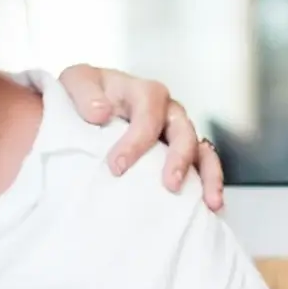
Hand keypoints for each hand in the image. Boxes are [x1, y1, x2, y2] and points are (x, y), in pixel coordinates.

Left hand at [59, 66, 225, 210]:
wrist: (86, 105)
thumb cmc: (87, 94)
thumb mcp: (77, 81)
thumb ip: (85, 94)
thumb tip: (101, 112)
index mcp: (143, 92)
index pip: (149, 112)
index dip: (137, 139)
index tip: (117, 166)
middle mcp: (166, 111)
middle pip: (183, 130)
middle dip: (179, 158)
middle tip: (170, 185)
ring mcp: (176, 133)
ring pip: (201, 150)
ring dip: (208, 175)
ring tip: (209, 202)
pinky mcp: (179, 154)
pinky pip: (203, 167)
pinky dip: (210, 185)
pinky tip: (211, 207)